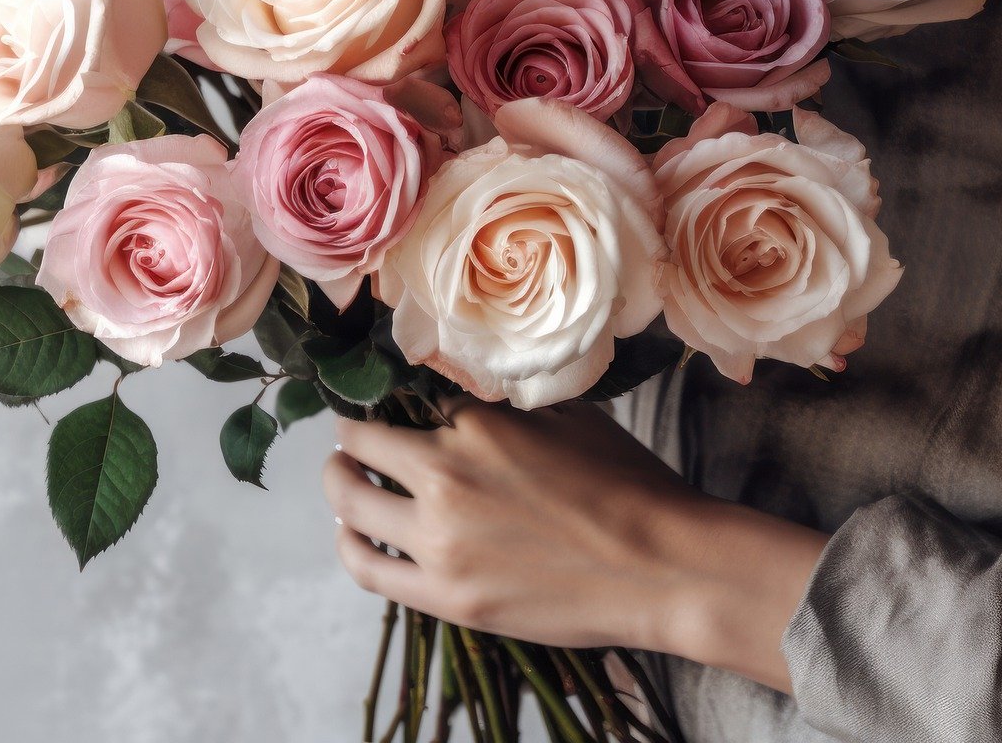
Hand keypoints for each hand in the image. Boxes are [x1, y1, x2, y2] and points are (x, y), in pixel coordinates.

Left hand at [323, 399, 826, 692]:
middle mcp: (444, 477)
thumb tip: (466, 406)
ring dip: (339, 484)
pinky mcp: (448, 597)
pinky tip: (352, 532)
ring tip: (341, 478)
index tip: (399, 405)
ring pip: (351, 505)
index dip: (411, 404)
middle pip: (362, 446)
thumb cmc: (625, 483)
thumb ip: (502, 411)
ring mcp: (440, 543)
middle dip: (349, 436)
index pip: (417, 404)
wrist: (662, 566)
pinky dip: (352, 544)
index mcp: (475, 426)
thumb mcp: (564, 417)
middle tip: (346, 436)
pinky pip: (370, 567)